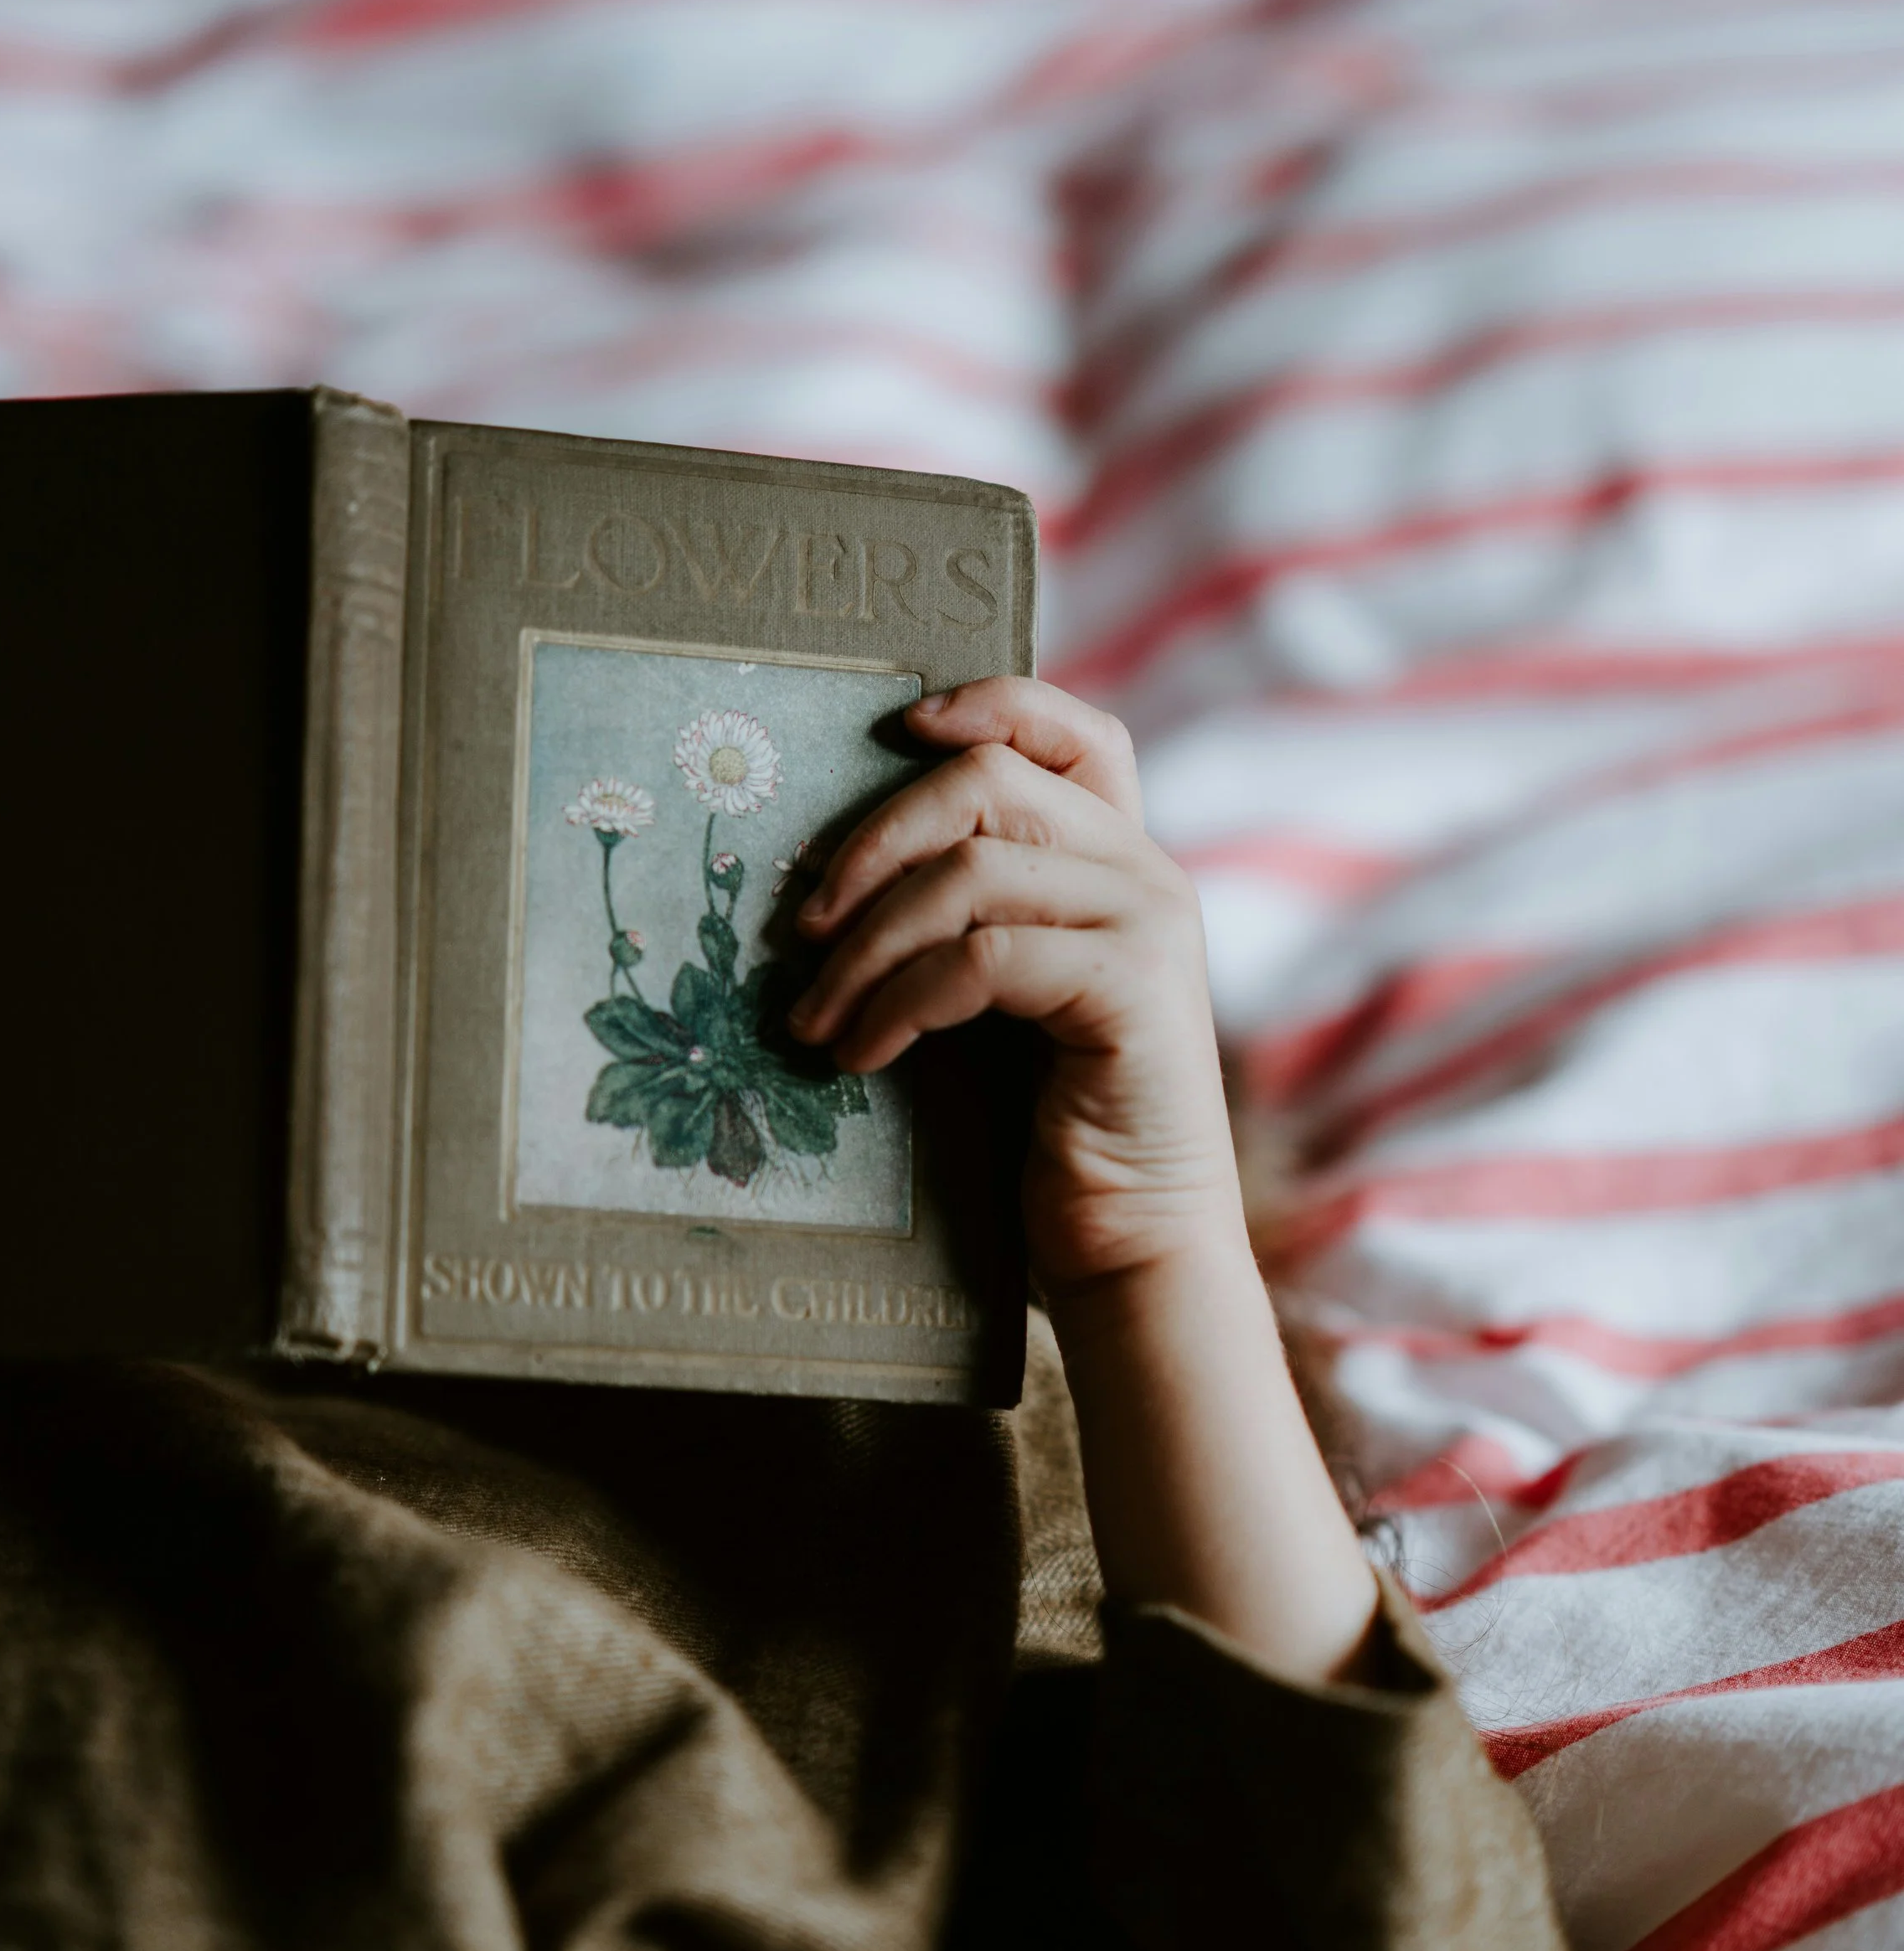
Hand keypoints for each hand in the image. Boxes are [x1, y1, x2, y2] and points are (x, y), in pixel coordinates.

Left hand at [787, 680, 1241, 1301]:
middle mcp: (1148, 875)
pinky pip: (980, 960)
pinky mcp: (1132, 991)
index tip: (893, 729)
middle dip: (872, 843)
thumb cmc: (1051, 1132)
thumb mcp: (1009, 1002)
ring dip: (864, 948)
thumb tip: (838, 872)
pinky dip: (898, 1004)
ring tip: (812, 1019)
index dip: (988, 703)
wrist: (1135, 1247)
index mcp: (1123, 863)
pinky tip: (859, 1056)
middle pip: (989, 783)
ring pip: (967, 873)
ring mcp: (1149, 927)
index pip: (1075, 732)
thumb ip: (974, 920)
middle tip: (801, 926)